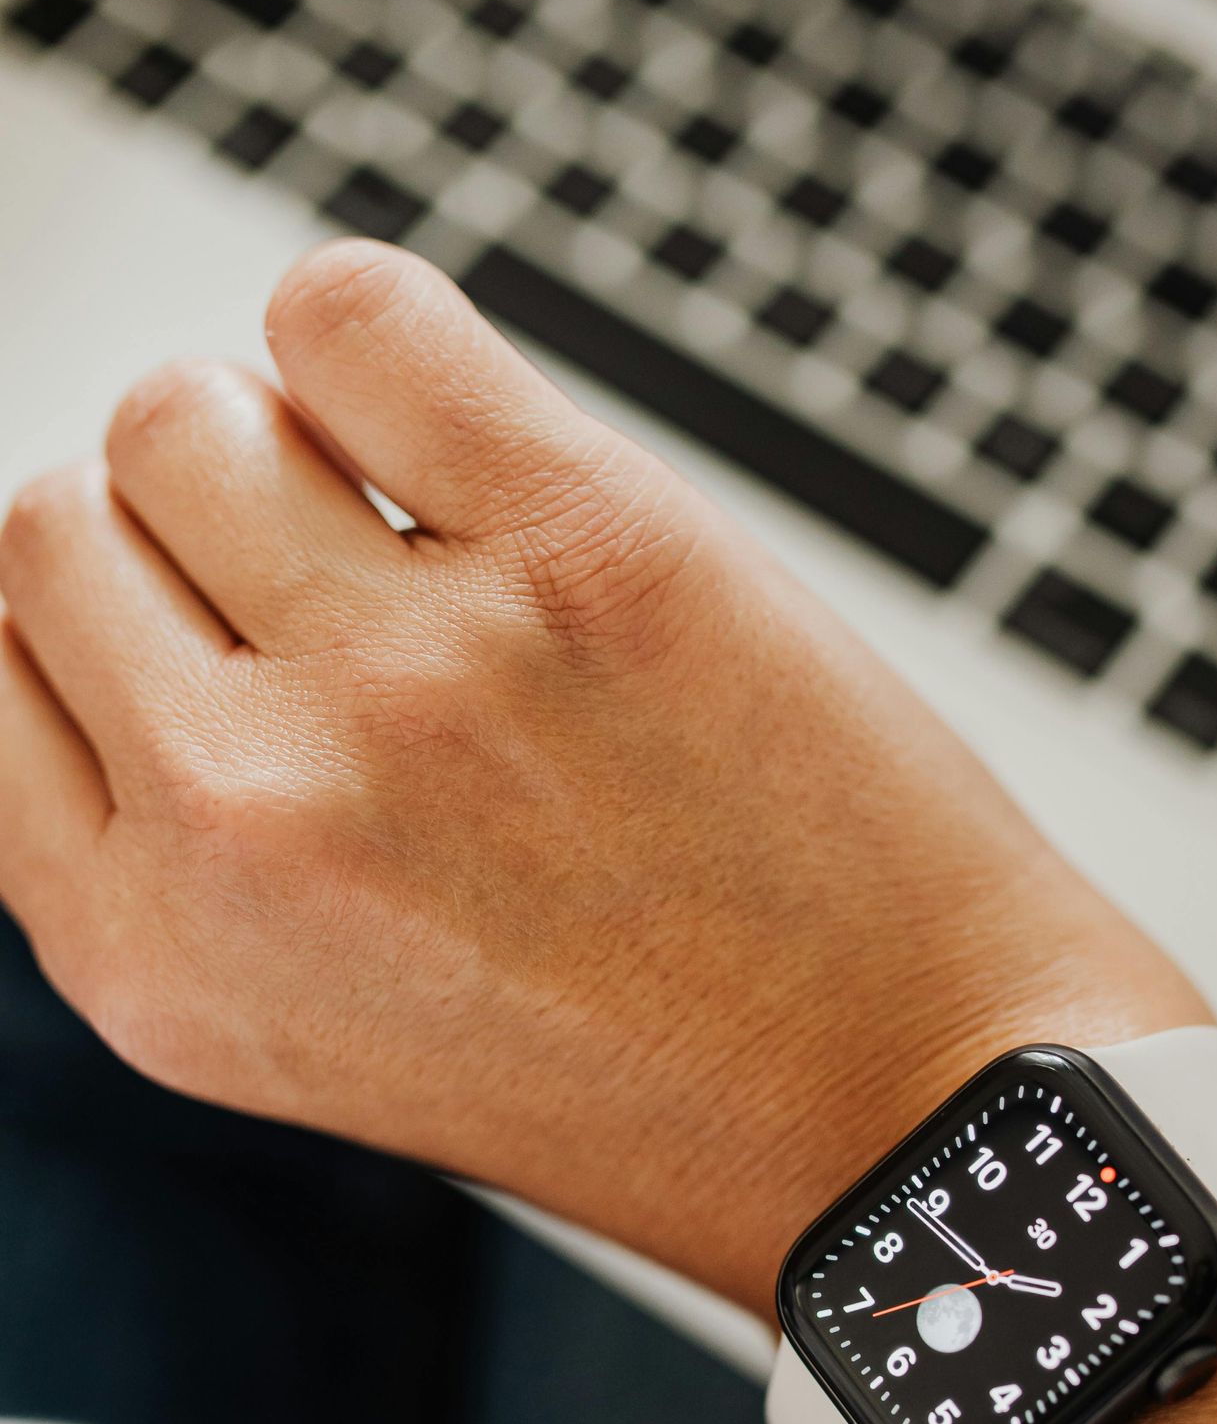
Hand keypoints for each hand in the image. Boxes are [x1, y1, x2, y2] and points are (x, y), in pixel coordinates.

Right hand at [0, 243, 1202, 1314]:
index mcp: (156, 958)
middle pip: (56, 520)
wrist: (923, 1112)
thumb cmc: (661, 1082)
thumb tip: (87, 626)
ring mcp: (410, 673)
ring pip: (186, 409)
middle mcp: (248, 820)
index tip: (182, 614)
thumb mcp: (322, 1036)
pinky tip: (468, 439)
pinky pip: (351, 311)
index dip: (92, 625)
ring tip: (424, 536)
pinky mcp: (581, 548)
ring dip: (286, 440)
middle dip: (180, 533)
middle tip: (330, 589)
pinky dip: (377, 339)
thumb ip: (172, 850)